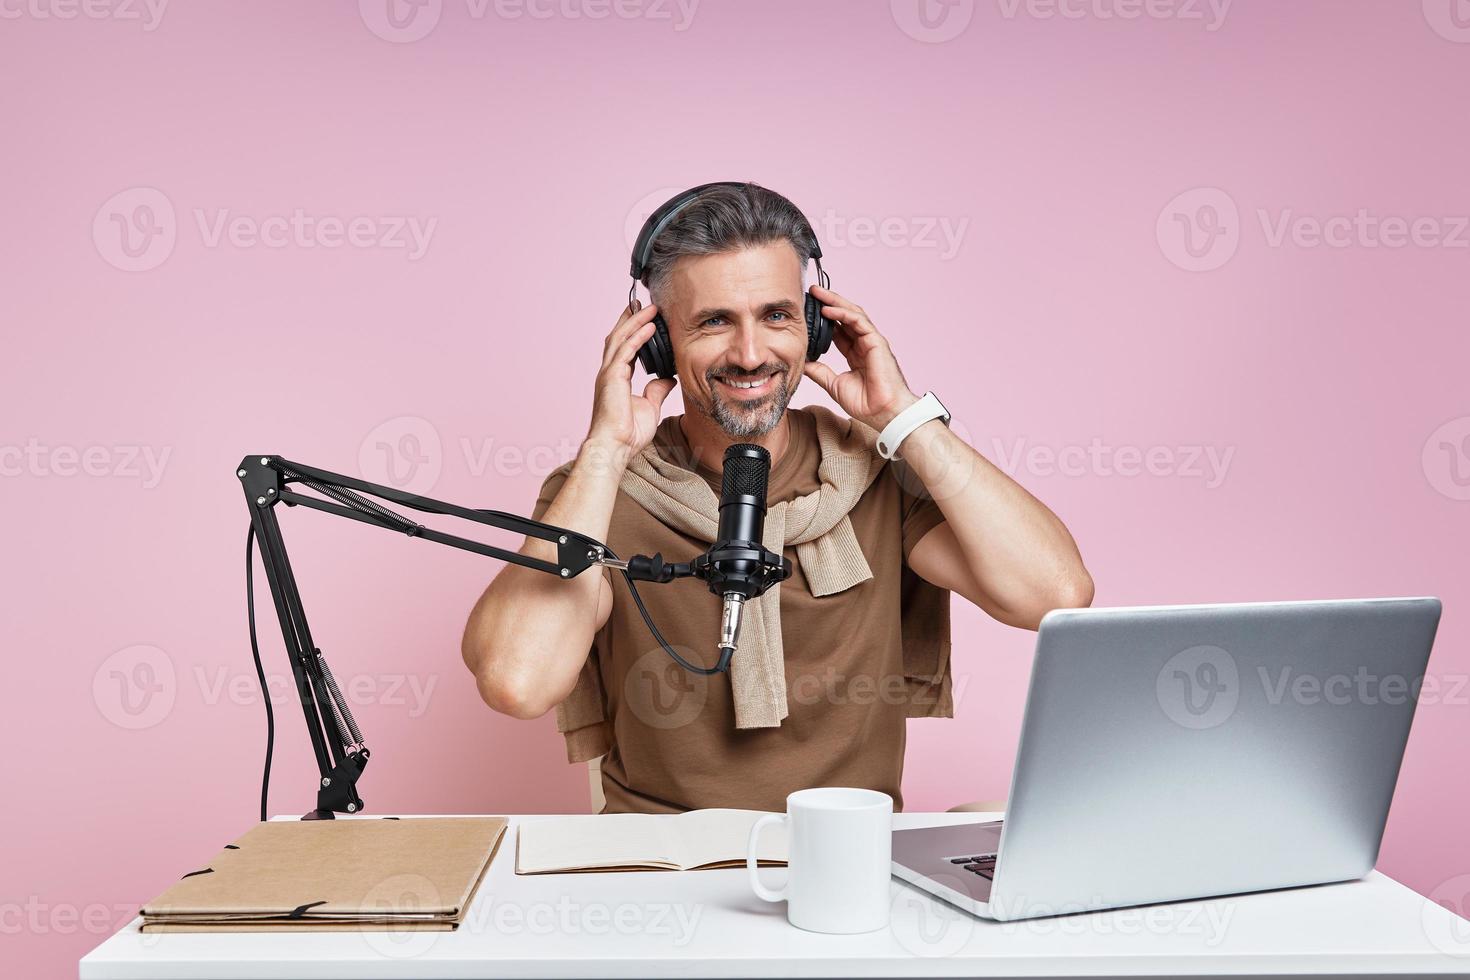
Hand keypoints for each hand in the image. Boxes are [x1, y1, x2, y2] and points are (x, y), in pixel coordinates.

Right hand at [585, 301, 676, 460]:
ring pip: (621, 338)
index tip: (645, 318)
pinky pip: (626, 350)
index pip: (624, 347)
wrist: (615, 447)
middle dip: (631, 318)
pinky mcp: (612, 377)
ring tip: (649, 306)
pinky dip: (637, 336)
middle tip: (643, 302)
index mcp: (616, 378)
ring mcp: (609, 374)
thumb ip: (657, 390)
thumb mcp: (650, 406)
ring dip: (635, 321)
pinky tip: (649, 326)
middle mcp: (609, 372)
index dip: (634, 331)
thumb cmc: (627, 433)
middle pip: (619, 336)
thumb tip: (667, 379)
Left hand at [801, 285, 918, 431]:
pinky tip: (828, 310)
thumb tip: (803, 363)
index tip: (807, 311)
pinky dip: (843, 314)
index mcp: (856, 354)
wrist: (883, 413)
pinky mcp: (877, 342)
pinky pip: (859, 322)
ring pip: (853, 314)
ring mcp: (872, 341)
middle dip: (829, 303)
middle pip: (845, 317)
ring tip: (818, 294)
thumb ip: (820, 372)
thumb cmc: (866, 403)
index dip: (824, 319)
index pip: (839, 330)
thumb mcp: (834, 385)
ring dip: (835, 302)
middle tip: (812, 292)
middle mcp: (864, 344)